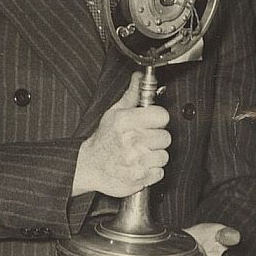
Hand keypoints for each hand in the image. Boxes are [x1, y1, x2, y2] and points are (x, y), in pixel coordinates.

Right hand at [72, 71, 169, 197]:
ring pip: (164, 155)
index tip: (151, 123)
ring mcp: (136, 161)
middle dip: (155, 139)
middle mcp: (132, 140)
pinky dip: (152, 171)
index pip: (162, 116)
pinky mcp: (139, 178)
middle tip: (142, 141)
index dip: (157, 120)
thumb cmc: (103, 139)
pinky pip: (160, 172)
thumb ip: (131, 95)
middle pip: (166, 137)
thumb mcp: (114, 113)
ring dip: (154, 156)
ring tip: (140, 154)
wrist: (89, 166)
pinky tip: (139, 166)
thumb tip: (140, 76)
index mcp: (126, 122)